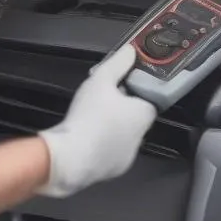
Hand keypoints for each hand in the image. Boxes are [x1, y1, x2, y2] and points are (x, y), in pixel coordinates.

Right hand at [35, 44, 155, 197]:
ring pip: (124, 136)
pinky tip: (88, 138)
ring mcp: (129, 156)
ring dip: (113, 128)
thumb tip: (131, 51)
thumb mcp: (100, 80)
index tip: (118, 86)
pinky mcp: (115, 170)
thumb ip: (118, 63)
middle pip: (135, 117)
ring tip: (91, 120)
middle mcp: (141, 137)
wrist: (70, 159)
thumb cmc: (88, 117)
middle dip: (121, 109)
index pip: (150, 99)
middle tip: (101, 100)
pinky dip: (104, 145)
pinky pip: (113, 153)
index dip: (134, 91)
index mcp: (143, 114)